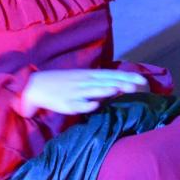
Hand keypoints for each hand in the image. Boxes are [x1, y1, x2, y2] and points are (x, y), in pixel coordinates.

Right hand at [20, 69, 148, 115]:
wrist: (37, 86)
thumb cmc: (62, 83)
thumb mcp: (81, 78)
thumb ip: (97, 82)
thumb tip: (115, 84)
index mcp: (88, 75)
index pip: (111, 74)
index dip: (126, 76)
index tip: (142, 79)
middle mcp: (84, 81)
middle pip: (106, 81)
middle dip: (122, 82)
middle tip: (140, 84)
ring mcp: (76, 92)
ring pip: (93, 90)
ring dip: (106, 90)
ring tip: (119, 89)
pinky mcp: (66, 103)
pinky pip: (78, 104)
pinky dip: (86, 104)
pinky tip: (94, 105)